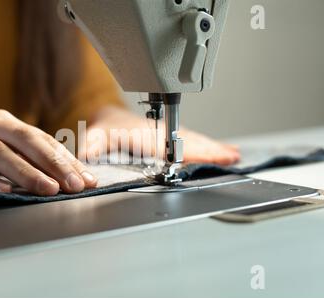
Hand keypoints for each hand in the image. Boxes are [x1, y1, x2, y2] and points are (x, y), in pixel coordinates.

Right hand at [0, 110, 96, 194]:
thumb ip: (22, 159)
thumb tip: (62, 178)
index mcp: (4, 121)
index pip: (41, 139)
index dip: (66, 159)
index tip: (87, 178)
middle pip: (25, 141)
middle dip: (54, 163)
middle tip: (75, 184)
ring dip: (25, 172)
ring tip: (48, 189)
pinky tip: (1, 191)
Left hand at [88, 106, 239, 164]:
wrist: (109, 115)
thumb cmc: (105, 129)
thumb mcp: (94, 137)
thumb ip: (92, 148)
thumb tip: (90, 157)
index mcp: (143, 134)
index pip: (170, 145)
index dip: (190, 151)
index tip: (207, 156)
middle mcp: (160, 132)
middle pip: (188, 140)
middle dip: (210, 149)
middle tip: (231, 157)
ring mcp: (168, 132)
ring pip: (194, 138)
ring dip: (213, 146)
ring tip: (233, 154)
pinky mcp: (173, 134)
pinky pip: (193, 137)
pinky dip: (210, 144)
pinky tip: (225, 149)